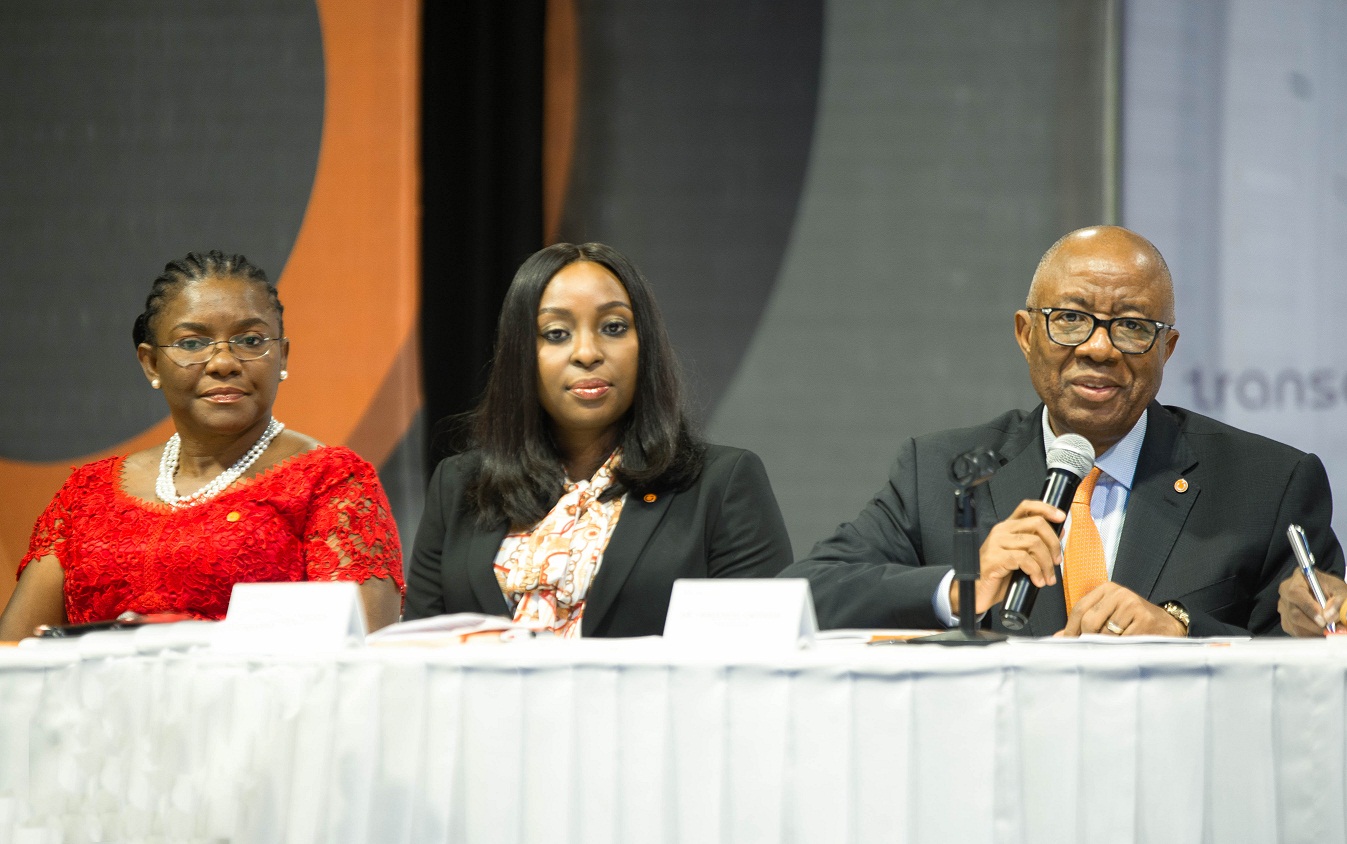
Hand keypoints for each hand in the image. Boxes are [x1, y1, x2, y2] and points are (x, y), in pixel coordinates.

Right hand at [950, 499, 1063, 616]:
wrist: (978, 593)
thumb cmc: (998, 576)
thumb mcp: (1021, 558)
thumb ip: (1037, 545)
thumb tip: (1058, 532)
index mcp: (1008, 528)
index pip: (1027, 507)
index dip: (1046, 508)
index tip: (1061, 517)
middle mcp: (1001, 531)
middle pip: (1037, 523)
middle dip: (1053, 543)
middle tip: (1056, 561)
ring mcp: (996, 543)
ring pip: (1034, 543)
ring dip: (1046, 563)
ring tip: (1047, 577)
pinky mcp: (995, 558)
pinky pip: (1024, 559)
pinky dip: (1036, 571)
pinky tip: (1036, 580)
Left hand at [1056, 582, 1185, 636]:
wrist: (1168, 625)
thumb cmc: (1133, 622)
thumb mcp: (1109, 615)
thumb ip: (1084, 623)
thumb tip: (1058, 637)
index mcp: (1107, 589)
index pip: (1079, 608)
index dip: (1070, 628)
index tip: (1067, 642)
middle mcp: (1119, 594)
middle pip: (1089, 621)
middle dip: (1086, 639)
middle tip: (1089, 650)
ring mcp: (1132, 605)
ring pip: (1104, 634)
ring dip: (1104, 646)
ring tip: (1112, 647)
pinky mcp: (1144, 620)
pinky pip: (1121, 641)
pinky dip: (1119, 649)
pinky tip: (1125, 648)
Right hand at [1278, 570, 1346, 636]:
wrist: (1325, 593)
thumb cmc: (1331, 589)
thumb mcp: (1339, 590)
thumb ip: (1337, 601)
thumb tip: (1329, 617)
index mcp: (1297, 579)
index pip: (1296, 594)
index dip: (1309, 608)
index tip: (1324, 620)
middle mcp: (1286, 593)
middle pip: (1294, 613)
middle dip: (1314, 625)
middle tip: (1330, 628)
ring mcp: (1284, 608)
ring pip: (1295, 626)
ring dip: (1314, 632)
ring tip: (1330, 630)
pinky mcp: (1286, 620)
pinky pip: (1296, 632)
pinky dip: (1310, 634)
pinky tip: (1320, 630)